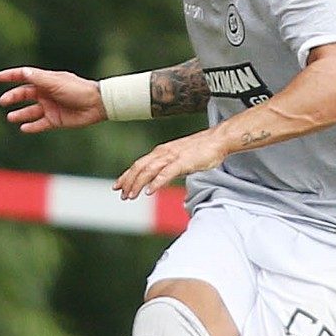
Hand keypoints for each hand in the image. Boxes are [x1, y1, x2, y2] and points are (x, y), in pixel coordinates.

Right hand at [0, 67, 105, 132]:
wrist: (96, 105)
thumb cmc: (77, 89)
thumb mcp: (56, 82)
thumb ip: (39, 79)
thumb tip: (23, 72)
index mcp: (46, 81)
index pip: (25, 77)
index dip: (11, 76)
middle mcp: (46, 93)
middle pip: (25, 95)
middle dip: (13, 97)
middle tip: (3, 101)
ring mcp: (50, 107)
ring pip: (30, 111)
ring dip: (20, 114)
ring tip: (10, 117)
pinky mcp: (56, 120)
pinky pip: (40, 124)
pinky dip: (31, 126)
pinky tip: (23, 128)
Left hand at [114, 130, 229, 199]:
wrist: (218, 140)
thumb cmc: (201, 150)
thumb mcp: (179, 158)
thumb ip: (168, 167)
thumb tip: (160, 179)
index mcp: (161, 152)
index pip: (139, 164)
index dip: (127, 175)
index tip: (117, 186)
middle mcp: (163, 153)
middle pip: (140, 167)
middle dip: (128, 181)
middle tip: (121, 195)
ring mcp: (173, 157)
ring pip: (149, 171)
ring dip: (138, 184)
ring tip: (130, 195)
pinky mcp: (183, 162)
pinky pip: (166, 173)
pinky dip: (156, 182)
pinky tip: (149, 191)